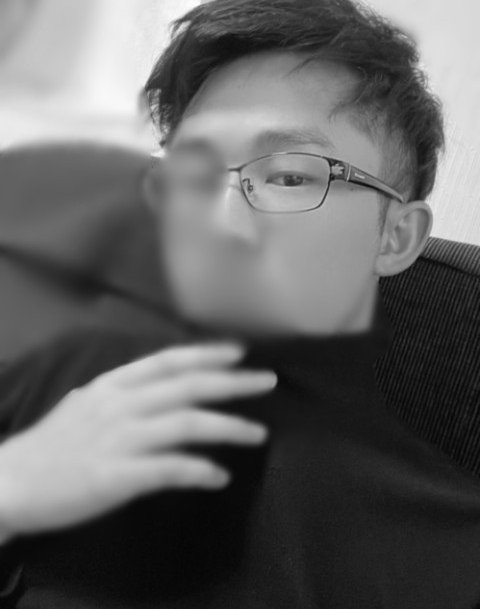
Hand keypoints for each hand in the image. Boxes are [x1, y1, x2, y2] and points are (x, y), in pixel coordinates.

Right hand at [0, 342, 275, 540]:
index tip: (240, 351)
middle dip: (232, 382)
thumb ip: (125, 394)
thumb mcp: (86, 403)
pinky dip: (200, 471)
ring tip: (259, 435)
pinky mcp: (117, 475)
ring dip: (228, 428)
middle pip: (188, 386)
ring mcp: (119, 438)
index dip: (206, 353)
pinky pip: (170, 469)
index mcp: (113, 385)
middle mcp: (121, 404)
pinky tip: (220, 477)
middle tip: (268, 382)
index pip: (168, 361)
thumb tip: (163, 392)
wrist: (11, 482)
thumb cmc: (52, 444)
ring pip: (186, 424)